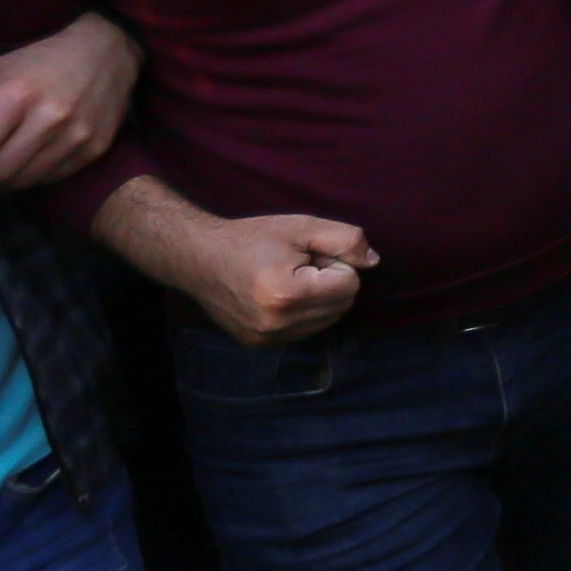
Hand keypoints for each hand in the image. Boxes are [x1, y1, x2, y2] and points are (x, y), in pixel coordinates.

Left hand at [0, 11, 139, 196]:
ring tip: (0, 159)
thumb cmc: (36, 62)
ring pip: (20, 182)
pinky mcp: (92, 150)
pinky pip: (47, 180)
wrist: (106, 52)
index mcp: (15, 96)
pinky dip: (29, 175)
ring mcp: (74, 138)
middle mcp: (48, 120)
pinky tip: (29, 155)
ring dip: (1, 179)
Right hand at [167, 210, 375, 343]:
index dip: (336, 263)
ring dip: (318, 298)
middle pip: (341, 306)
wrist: (198, 257)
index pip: (349, 285)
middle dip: (330, 282)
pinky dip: (303, 313)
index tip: (308, 254)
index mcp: (288, 295)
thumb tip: (373, 261)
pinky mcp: (260, 344)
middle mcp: (278, 324)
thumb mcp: (301, 226)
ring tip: (287, 278)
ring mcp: (267, 338)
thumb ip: (345, 239)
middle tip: (298, 264)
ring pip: (326, 321)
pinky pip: (305, 330)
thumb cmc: (251, 238)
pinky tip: (278, 294)